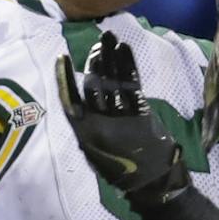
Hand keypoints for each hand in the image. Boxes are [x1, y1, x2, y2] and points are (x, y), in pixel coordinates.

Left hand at [53, 34, 187, 206]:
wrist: (156, 182)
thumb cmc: (128, 171)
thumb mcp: (100, 151)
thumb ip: (89, 130)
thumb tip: (76, 108)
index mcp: (88, 129)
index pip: (73, 98)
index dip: (66, 78)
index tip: (62, 57)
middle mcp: (102, 118)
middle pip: (96, 84)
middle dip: (97, 61)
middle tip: (100, 37)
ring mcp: (121, 113)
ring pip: (113, 81)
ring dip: (113, 60)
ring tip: (112, 38)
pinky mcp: (138, 111)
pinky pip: (131, 86)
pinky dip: (129, 69)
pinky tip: (127, 51)